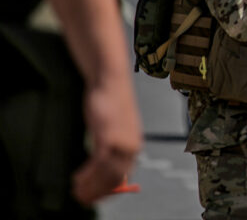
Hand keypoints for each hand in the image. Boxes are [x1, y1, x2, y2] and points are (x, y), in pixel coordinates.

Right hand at [72, 77, 141, 204]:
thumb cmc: (110, 103)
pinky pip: (98, 163)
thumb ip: (112, 145)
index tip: (95, 198)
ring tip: (76, 192)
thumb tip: (102, 164)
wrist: (111, 82)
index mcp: (134, 145)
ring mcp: (121, 142)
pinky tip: (77, 178)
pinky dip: (87, 174)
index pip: (123, 176)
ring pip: (106, 174)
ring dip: (90, 186)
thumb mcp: (114, 127)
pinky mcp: (108, 137)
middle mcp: (131, 146)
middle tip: (81, 199)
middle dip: (97, 192)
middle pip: (114, 178)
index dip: (108, 190)